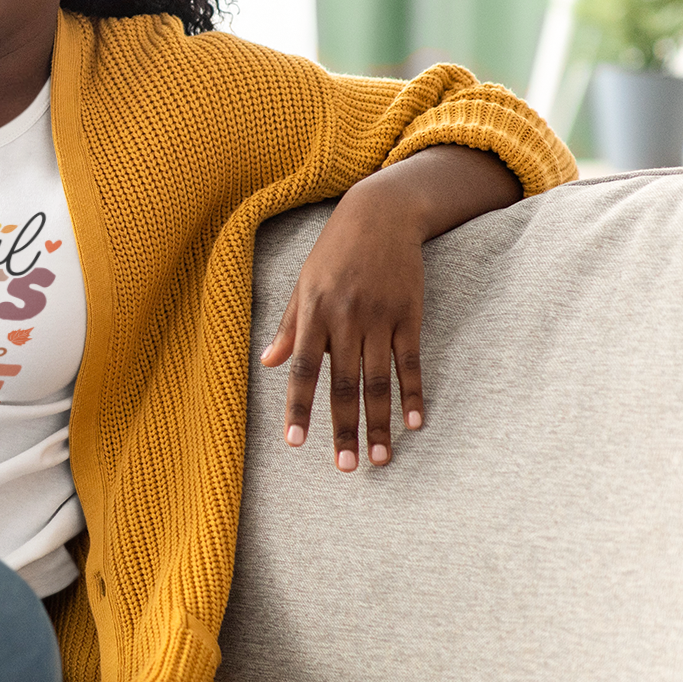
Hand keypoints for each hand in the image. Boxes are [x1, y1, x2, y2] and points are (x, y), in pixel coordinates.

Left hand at [259, 144, 522, 471]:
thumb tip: (268, 362)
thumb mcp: (303, 283)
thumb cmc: (333, 252)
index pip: (303, 369)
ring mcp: (380, 318)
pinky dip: (413, 393)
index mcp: (313, 312)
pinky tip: (414, 423)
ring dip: (380, 422)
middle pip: (344, 383)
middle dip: (344, 427)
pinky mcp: (410, 314)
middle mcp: (346, 318)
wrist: (380, 214)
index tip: (295, 443)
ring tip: (380, 458)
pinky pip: (411, 362)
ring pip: (378, 380)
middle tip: (346, 467)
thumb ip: (289, 326)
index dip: (298, 407)